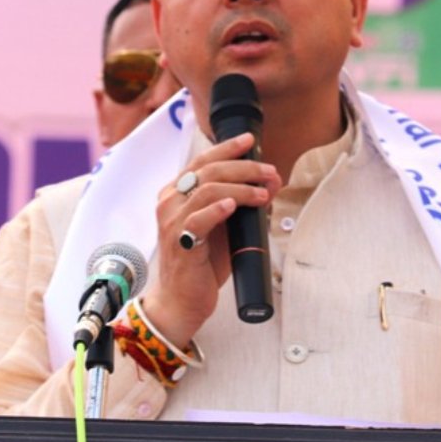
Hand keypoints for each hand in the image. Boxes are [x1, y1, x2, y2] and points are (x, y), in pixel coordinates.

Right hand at [140, 132, 280, 347]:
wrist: (182, 300)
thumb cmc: (202, 263)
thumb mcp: (225, 228)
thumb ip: (241, 205)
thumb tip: (270, 184)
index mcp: (176, 193)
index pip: (201, 161)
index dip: (226, 148)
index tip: (249, 141)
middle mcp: (170, 202)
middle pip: (207, 170)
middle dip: (243, 167)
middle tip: (268, 172)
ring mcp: (172, 222)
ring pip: (207, 190)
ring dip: (240, 188)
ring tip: (262, 195)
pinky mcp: (179, 242)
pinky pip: (198, 219)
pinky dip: (218, 209)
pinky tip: (233, 206)